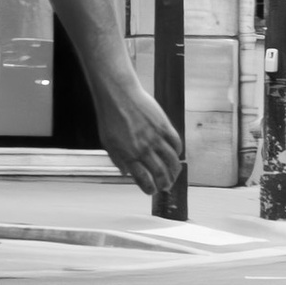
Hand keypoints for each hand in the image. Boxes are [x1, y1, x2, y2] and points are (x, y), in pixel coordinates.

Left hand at [96, 80, 183, 200]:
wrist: (117, 94)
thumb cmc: (109, 117)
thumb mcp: (107, 142)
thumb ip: (117, 159)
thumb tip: (126, 173)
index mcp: (128, 155)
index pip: (144, 180)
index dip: (150, 189)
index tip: (152, 191)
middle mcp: (143, 149)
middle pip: (161, 173)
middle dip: (165, 183)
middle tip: (166, 186)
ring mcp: (155, 137)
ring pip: (172, 161)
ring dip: (175, 171)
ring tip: (174, 174)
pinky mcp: (164, 125)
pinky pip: (176, 143)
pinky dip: (178, 152)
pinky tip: (175, 154)